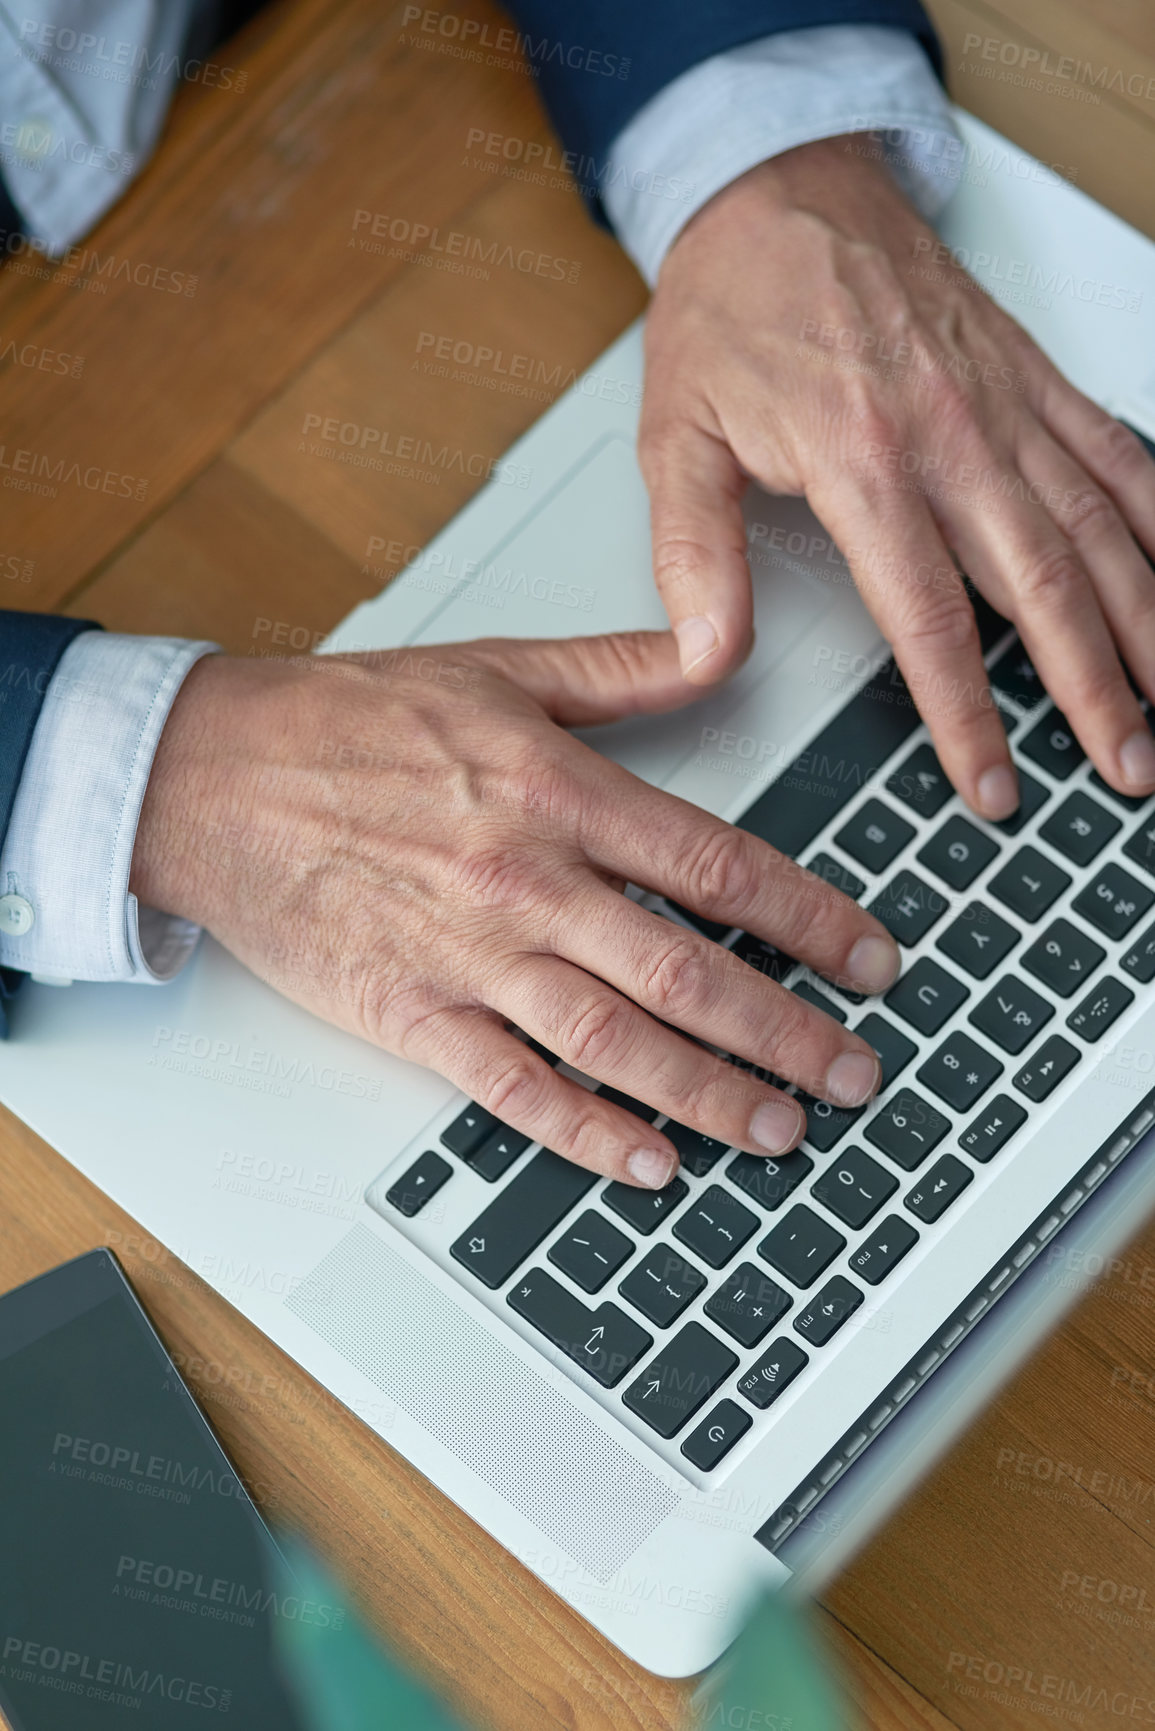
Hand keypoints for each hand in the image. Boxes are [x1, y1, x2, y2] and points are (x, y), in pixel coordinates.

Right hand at [130, 633, 899, 1186]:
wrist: (208, 777)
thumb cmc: (345, 722)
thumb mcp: (495, 665)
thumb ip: (622, 667)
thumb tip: (720, 645)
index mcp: (557, 790)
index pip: (718, 866)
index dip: (811, 919)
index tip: (871, 957)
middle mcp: (526, 880)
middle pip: (688, 973)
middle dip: (789, 1031)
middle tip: (857, 1072)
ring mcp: (468, 956)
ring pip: (617, 1042)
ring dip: (713, 1095)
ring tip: (784, 1128)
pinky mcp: (409, 1014)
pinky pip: (514, 1088)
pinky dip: (588, 1131)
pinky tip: (651, 1163)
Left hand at [640, 134, 1154, 817]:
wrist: (777, 187)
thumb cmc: (730, 306)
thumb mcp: (674, 436)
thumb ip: (692, 554)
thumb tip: (704, 657)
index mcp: (862, 460)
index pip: (930, 619)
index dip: (967, 717)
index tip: (993, 783)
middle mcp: (952, 434)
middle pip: (1045, 587)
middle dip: (1093, 692)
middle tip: (1125, 769)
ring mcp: (1006, 403)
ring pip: (1100, 528)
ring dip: (1142, 622)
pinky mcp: (1032, 375)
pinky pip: (1117, 450)